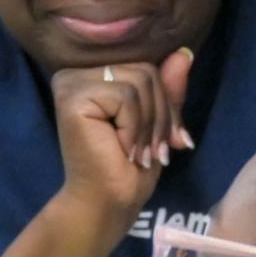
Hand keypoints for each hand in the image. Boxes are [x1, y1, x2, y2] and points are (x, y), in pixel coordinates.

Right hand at [51, 47, 193, 233]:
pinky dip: (135, 128)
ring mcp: (71, 82)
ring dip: (150, 126)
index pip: (148, 68)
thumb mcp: (157, 123)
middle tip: (153, 151)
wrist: (106, 204)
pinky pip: (127, 97)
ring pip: (140, 83)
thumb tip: (184, 52)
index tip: (168, 140)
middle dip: (161, 115)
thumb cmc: (128, 168)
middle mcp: (77, 72)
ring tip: (140, 153)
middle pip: (146, 72)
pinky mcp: (71, 96)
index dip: (166, 104)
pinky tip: (124, 150)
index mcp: (94, 74)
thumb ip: (166, 88)